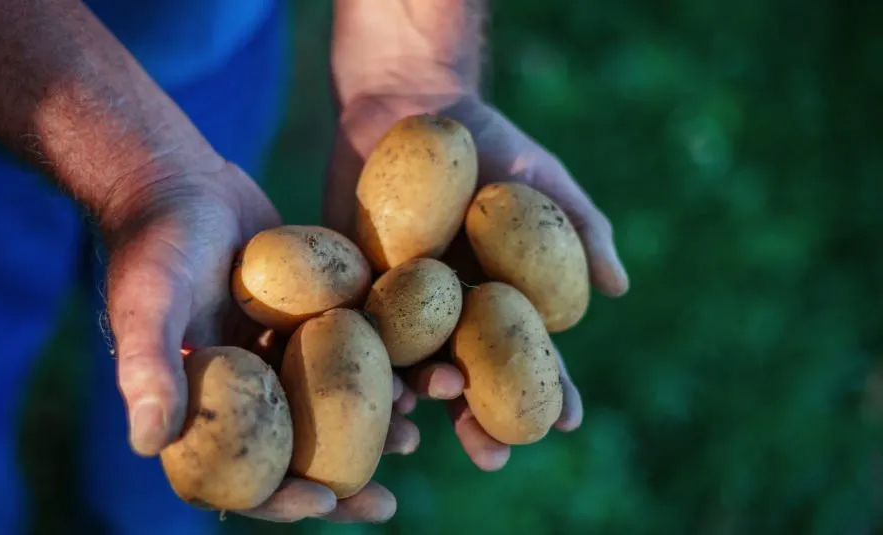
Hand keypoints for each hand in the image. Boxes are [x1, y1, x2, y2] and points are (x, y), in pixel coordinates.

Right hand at [100, 155, 414, 522]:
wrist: (181, 178)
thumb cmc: (154, 242)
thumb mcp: (148, 302)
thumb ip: (149, 367)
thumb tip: (146, 445)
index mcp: (200, 404)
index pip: (237, 473)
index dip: (277, 498)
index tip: (322, 506)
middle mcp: (243, 387)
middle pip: (293, 451)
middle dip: (339, 483)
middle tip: (385, 508)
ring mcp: (277, 352)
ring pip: (328, 406)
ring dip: (370, 428)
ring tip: (415, 438)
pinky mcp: (309, 315)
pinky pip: (348, 354)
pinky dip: (381, 368)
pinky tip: (420, 373)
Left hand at [323, 93, 628, 469]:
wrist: (410, 106)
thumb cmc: (489, 144)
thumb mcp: (541, 181)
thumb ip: (580, 230)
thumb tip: (618, 287)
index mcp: (498, 301)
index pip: (527, 358)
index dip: (546, 392)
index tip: (563, 422)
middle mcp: (449, 315)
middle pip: (468, 380)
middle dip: (480, 423)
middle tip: (491, 457)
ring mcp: (399, 306)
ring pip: (410, 368)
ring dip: (420, 401)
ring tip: (428, 418)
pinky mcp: (352, 287)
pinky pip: (356, 334)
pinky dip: (364, 362)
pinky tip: (370, 386)